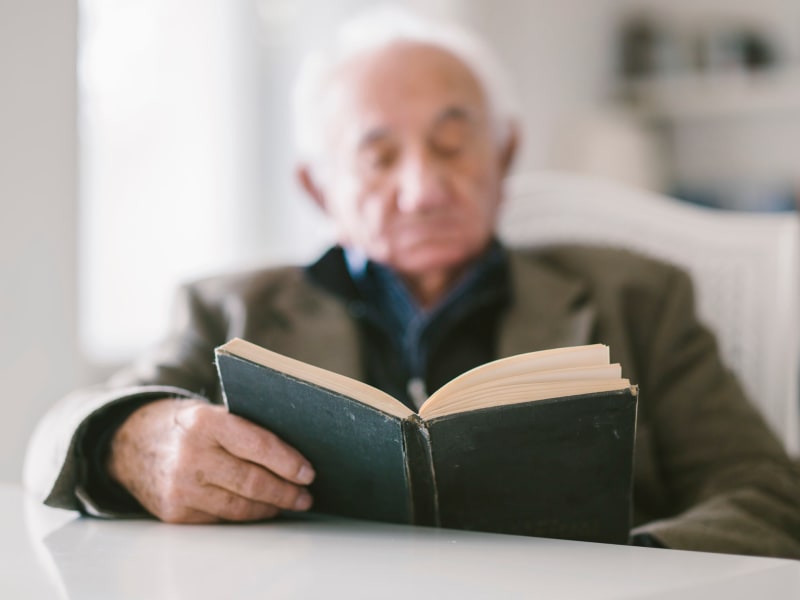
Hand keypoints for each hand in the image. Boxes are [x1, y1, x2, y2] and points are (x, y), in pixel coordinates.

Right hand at [107, 398, 314, 522]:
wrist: (129, 442)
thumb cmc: (183, 426)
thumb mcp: (209, 413)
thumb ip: (243, 429)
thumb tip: (293, 455)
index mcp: (205, 422)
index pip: (258, 445)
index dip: (288, 462)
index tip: (308, 472)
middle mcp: (190, 455)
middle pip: (251, 481)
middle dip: (285, 491)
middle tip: (305, 495)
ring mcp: (180, 487)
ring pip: (239, 506)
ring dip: (270, 507)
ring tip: (289, 503)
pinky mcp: (174, 512)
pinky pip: (220, 519)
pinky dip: (245, 516)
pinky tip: (260, 510)